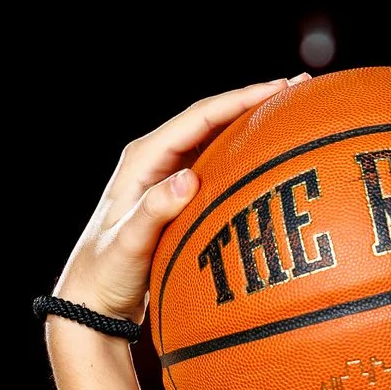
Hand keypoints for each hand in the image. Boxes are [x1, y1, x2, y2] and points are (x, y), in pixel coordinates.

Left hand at [52, 78, 301, 325]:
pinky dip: (246, 157)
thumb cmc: (106, 272)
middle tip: (298, 90)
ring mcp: (169, 179)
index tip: (279, 89)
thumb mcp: (129, 242)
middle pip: (212, 120)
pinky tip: (271, 159)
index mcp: (143, 158)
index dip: (240, 100)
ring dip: (253, 127)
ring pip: (218, 142)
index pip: (199, 118)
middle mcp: (157, 161)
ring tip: (291, 115)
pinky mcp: (180, 200)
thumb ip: (155, 210)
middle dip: (254, 102)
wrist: (93, 300)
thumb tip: (189, 179)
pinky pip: (219, 169)